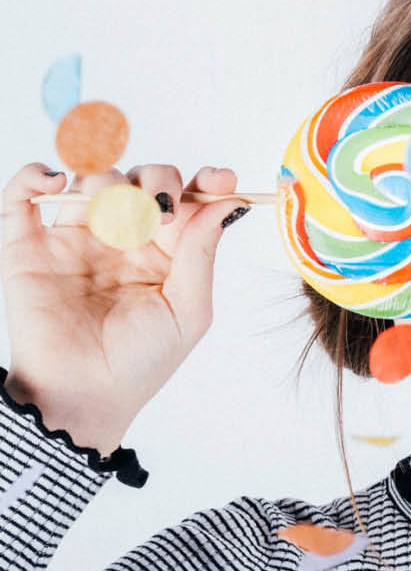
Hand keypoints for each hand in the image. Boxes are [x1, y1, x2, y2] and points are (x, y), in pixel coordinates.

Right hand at [0, 162, 248, 451]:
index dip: (205, 182)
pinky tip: (56, 182)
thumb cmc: (141, 361)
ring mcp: (75, 238)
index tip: (220, 178)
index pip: (186, 200)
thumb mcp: (188, 308)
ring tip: (116, 214)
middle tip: (161, 210)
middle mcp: (122, 240)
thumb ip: (202, 251)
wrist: (83, 393)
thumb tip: (228, 200)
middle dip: (157, 181)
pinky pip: (22, 196)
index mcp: (164, 253)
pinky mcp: (28, 246)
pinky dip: (33, 177)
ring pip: (92, 180)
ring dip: (108, 182)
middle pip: (141, 181)